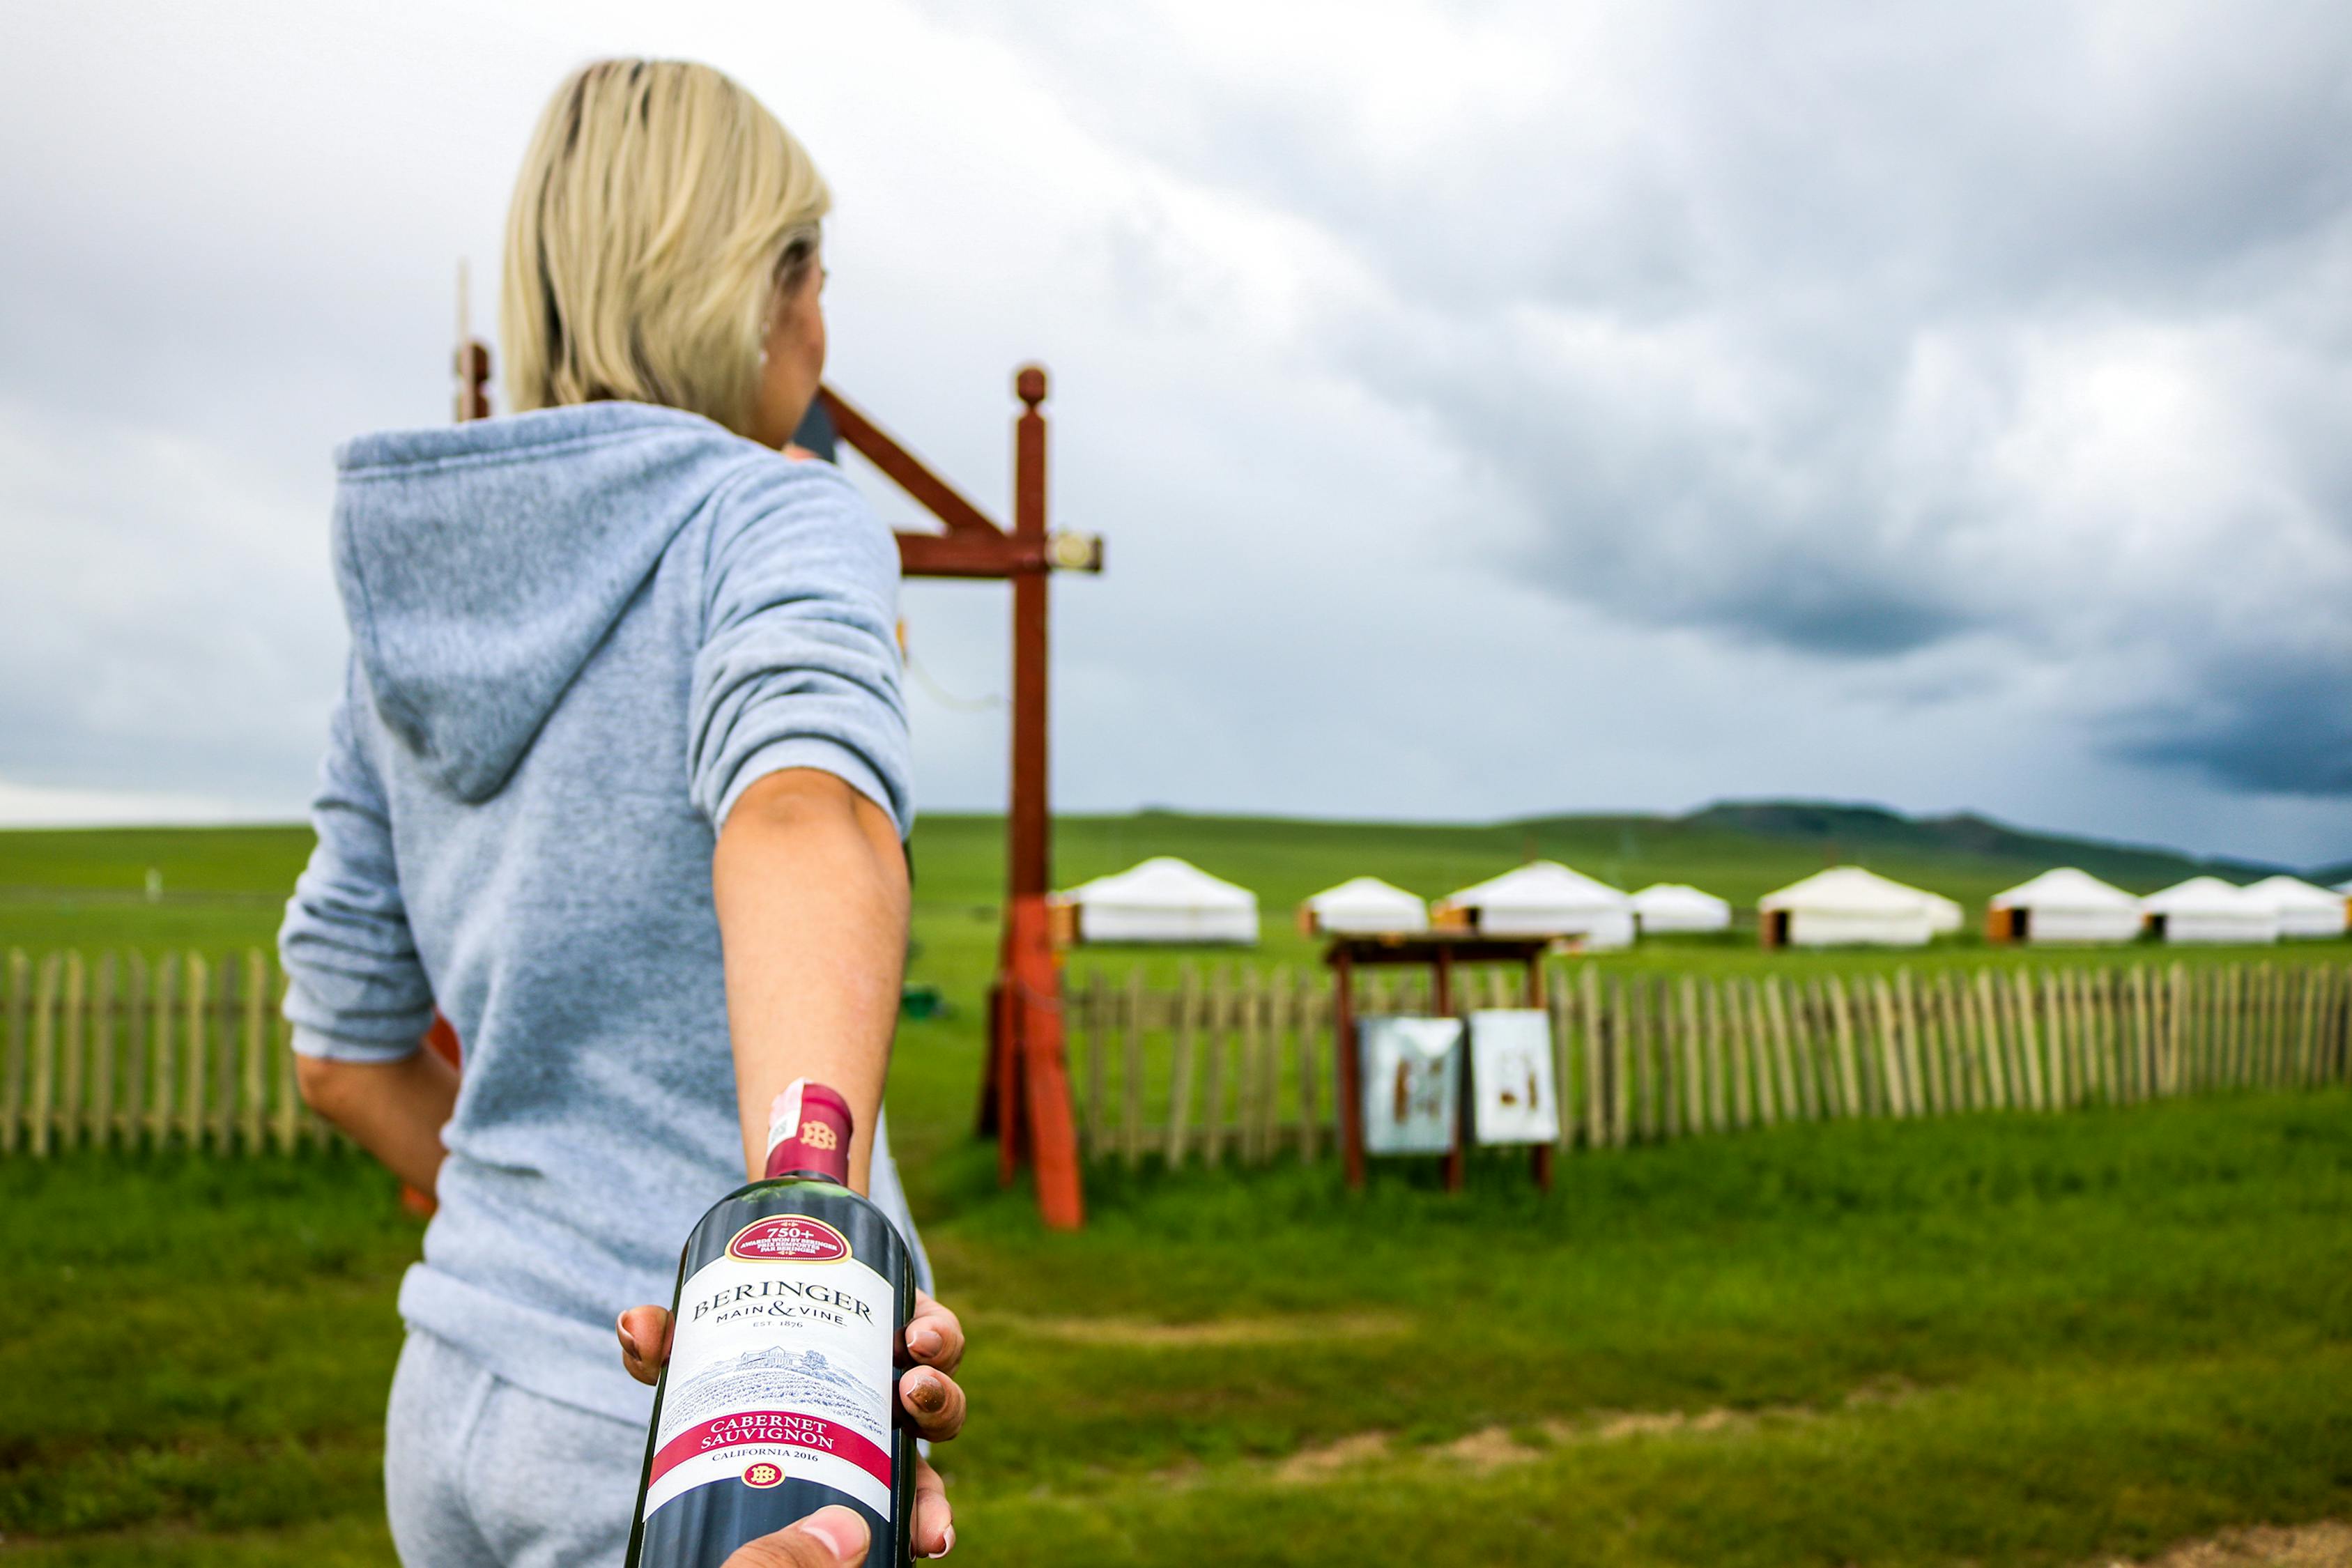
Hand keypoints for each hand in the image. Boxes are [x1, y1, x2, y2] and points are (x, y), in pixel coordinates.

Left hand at [620, 1289, 963, 1557]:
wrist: (736, 1408)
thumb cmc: (736, 1363)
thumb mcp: (704, 1345)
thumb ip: (669, 1334)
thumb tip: (635, 1328)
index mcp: (870, 1340)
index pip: (920, 1329)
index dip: (934, 1329)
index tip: (916, 1334)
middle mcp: (888, 1393)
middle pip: (937, 1394)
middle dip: (940, 1394)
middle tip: (911, 1392)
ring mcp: (882, 1447)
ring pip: (929, 1463)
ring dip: (938, 1481)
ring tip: (928, 1505)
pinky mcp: (871, 1491)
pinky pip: (911, 1510)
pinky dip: (927, 1525)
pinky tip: (925, 1543)